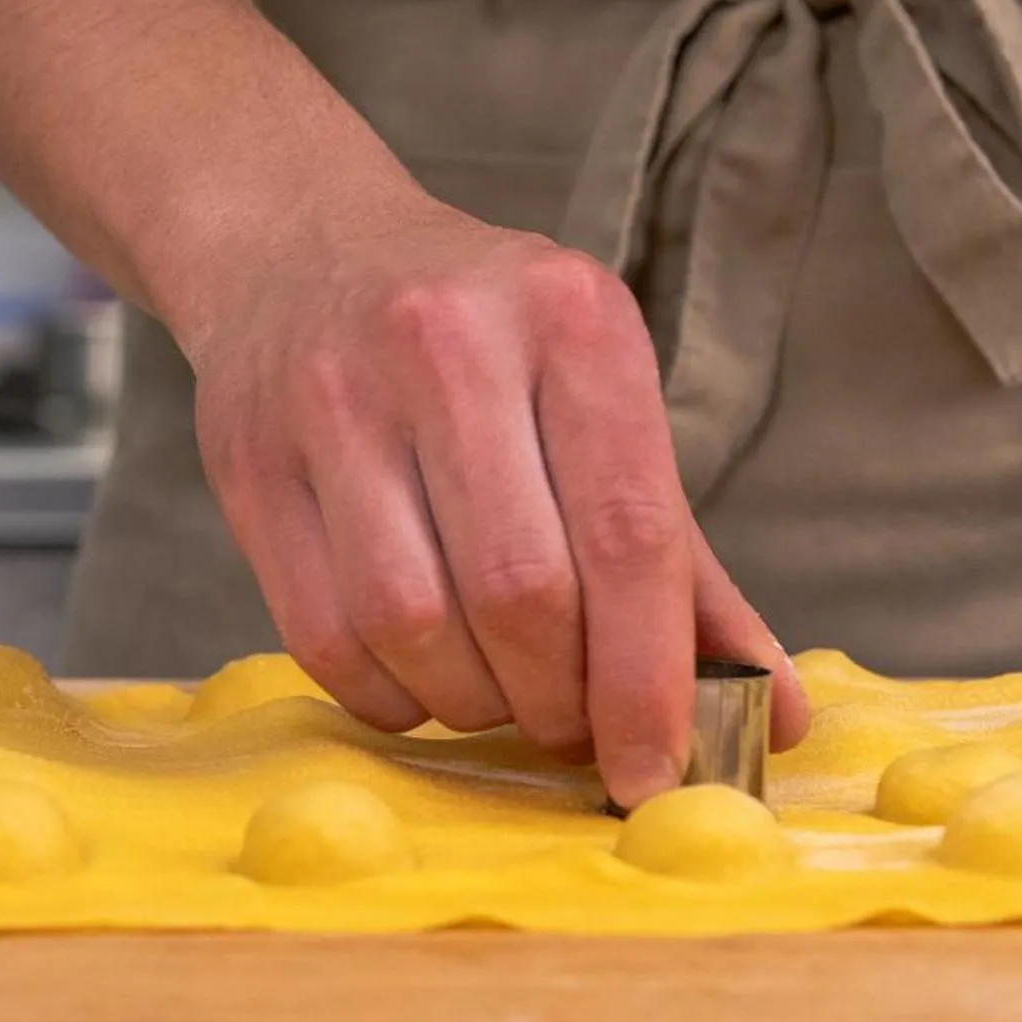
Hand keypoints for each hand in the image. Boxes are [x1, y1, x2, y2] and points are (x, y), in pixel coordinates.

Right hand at [172, 190, 809, 806]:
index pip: (629, 534)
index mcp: (571, 321)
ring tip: (499, 692)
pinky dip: (389, 696)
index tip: (657, 770)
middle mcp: (447, 344)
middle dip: (560, 701)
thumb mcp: (598, 402)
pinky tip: (419, 679)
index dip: (649, 679)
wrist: (301, 251)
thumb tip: (772, 715)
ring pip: (416, 625)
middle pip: (520, 594)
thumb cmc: (482, 345)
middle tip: (573, 726)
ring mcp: (333, 399)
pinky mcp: (250, 461)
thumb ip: (683, 563)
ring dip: (473, 703)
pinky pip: (326, 637)